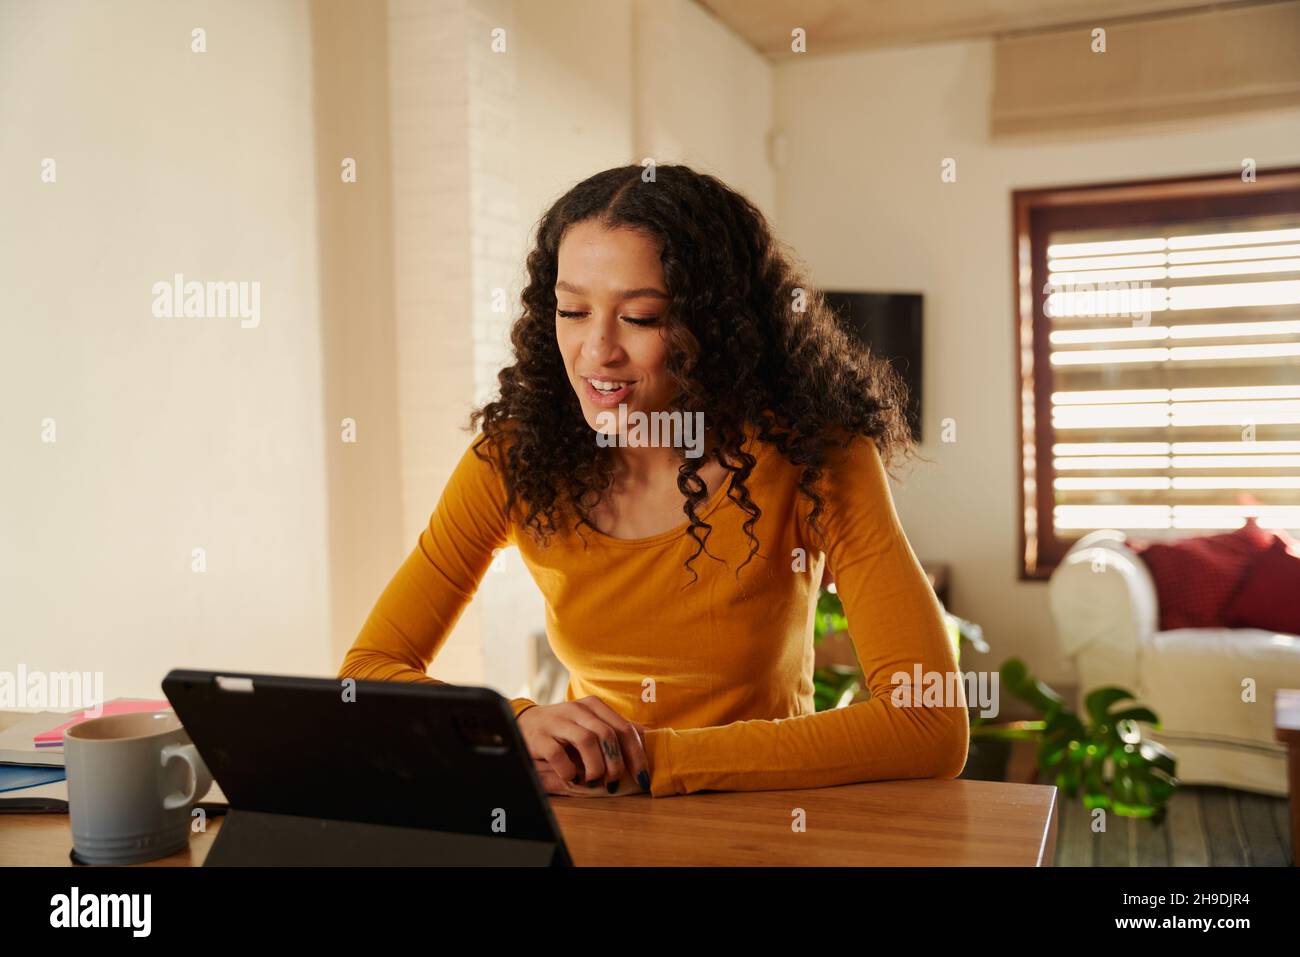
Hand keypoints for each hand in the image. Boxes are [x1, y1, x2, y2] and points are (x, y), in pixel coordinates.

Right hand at [517, 698, 650, 796]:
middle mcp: (577, 709)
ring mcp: (558, 721)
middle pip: (608, 735)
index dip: (637, 755)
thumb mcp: (590, 726)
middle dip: (616, 765)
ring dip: (595, 768)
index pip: (624, 728)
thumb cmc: (564, 731)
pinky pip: (559, 755)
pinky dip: (569, 772)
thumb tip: (648, 739)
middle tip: (613, 783)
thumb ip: (615, 732)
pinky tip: (571, 778)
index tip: (642, 778)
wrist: (523, 724)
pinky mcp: (540, 737)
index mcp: (594, 706)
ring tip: (593, 782)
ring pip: (587, 742)